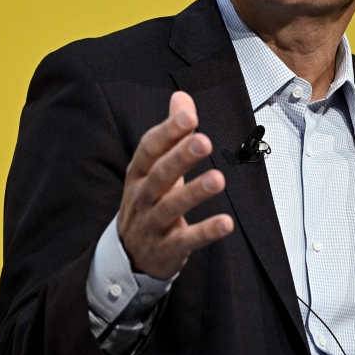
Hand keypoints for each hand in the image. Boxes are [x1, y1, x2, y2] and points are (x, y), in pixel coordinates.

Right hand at [117, 91, 234, 278]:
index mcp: (139, 173)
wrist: (129, 256)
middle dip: (181, 157)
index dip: (168, 132)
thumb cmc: (149, 202)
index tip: (188, 117)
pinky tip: (225, 223)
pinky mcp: (166, 249)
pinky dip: (205, 231)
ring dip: (194, 192)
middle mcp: (142, 197)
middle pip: (160, 175)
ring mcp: (152, 224)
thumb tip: (182, 97)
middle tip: (203, 141)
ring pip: (171, 207)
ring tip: (218, 179)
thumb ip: (172, 133)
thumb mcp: (155, 167)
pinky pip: (186, 240)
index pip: (149, 149)